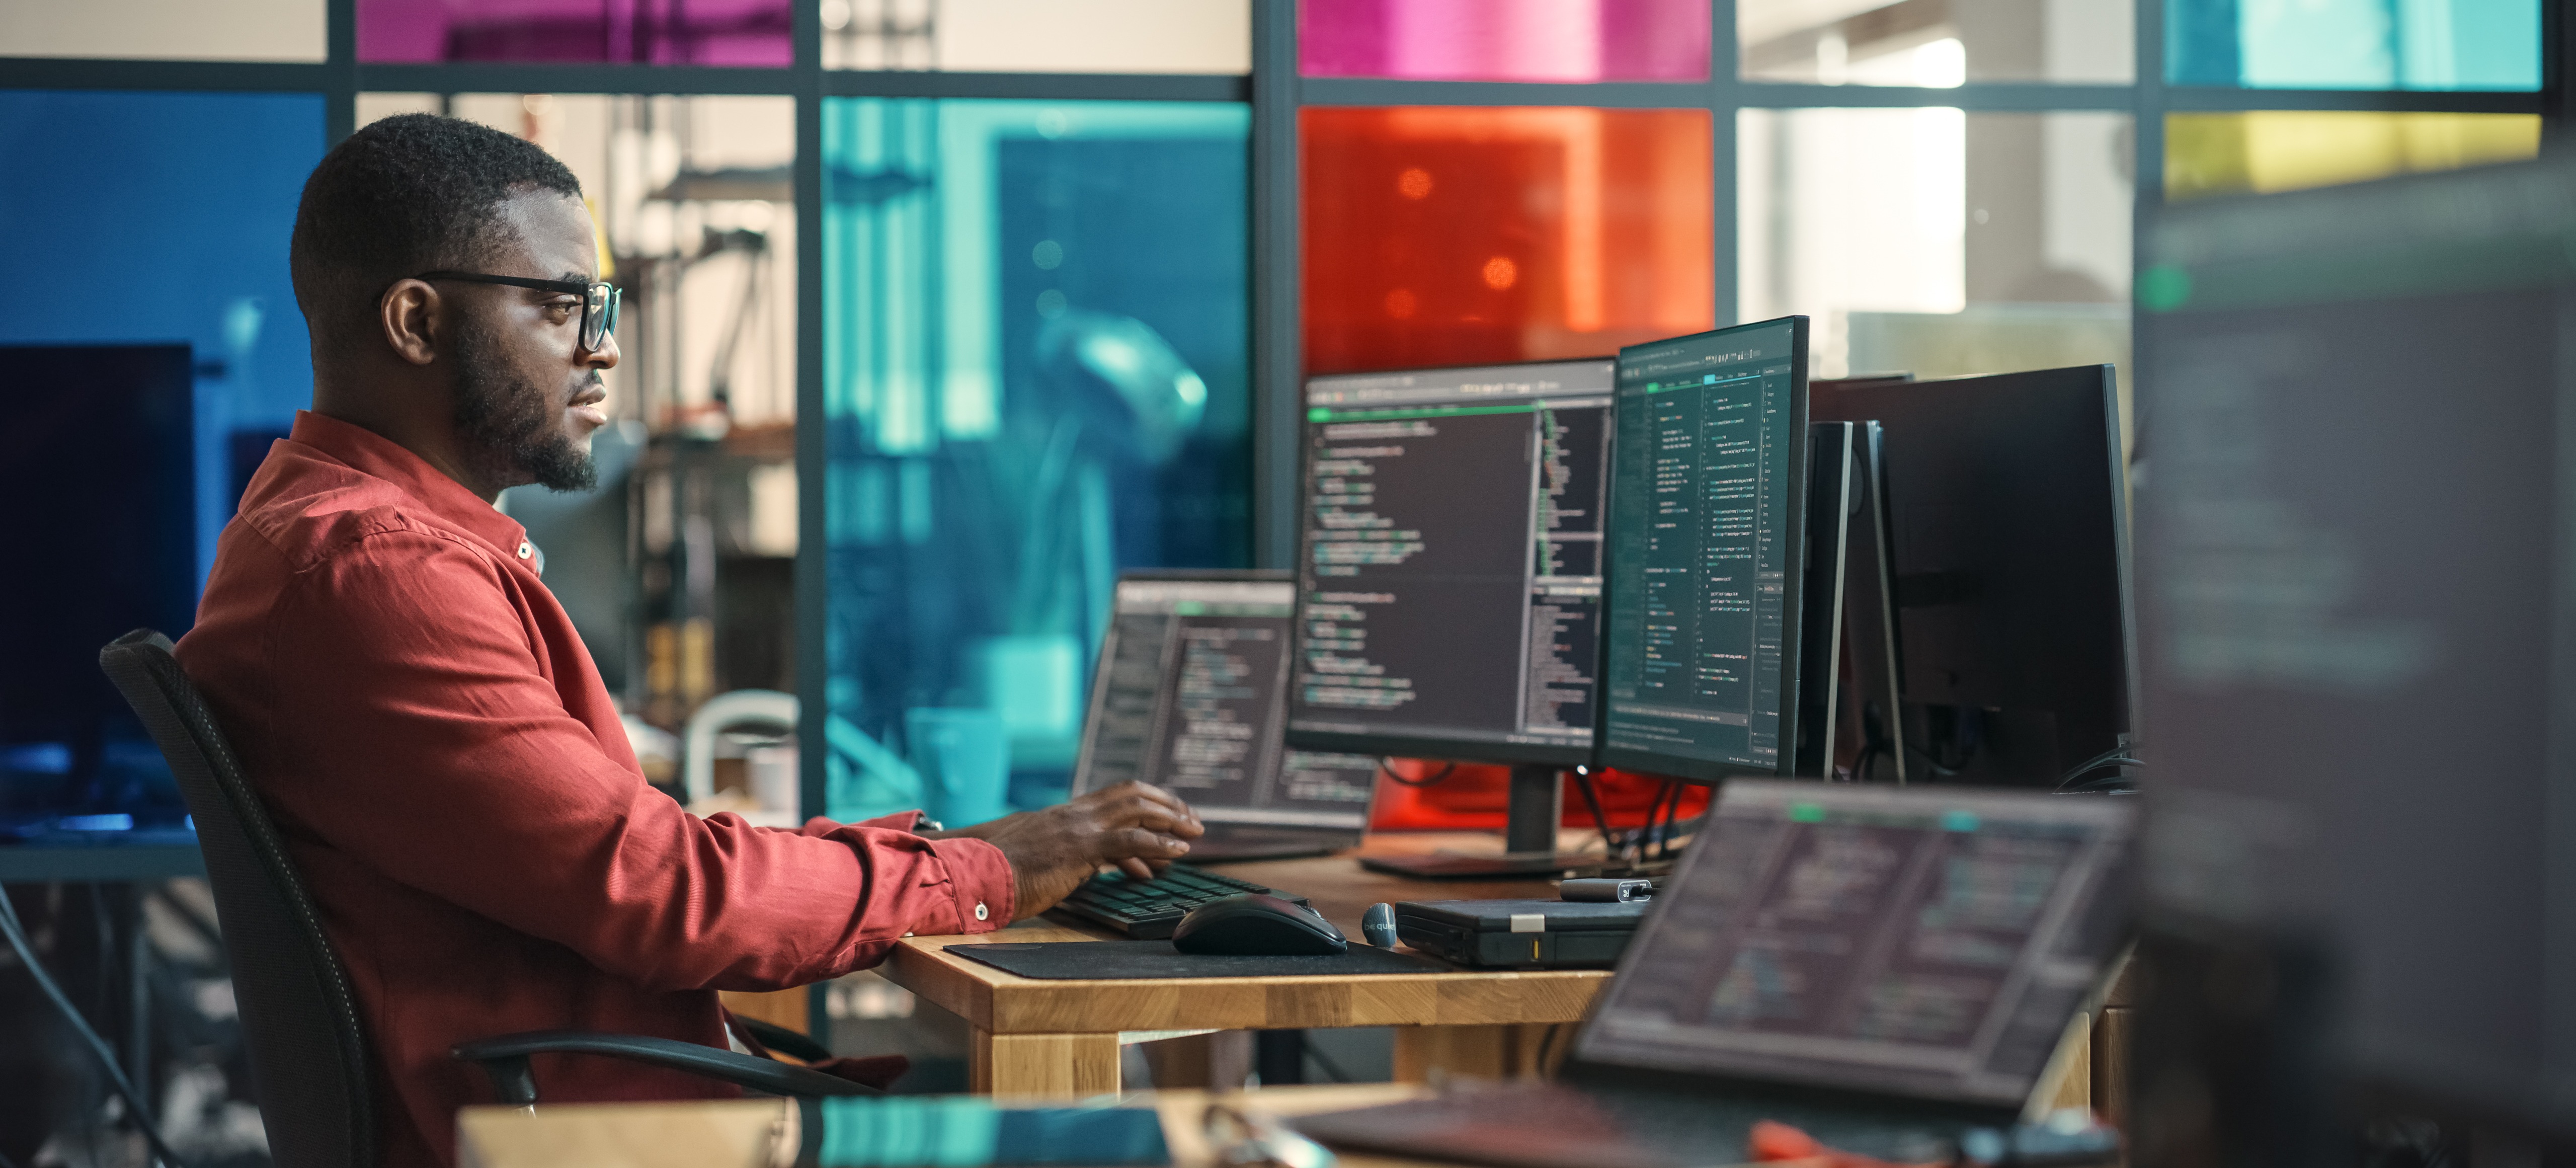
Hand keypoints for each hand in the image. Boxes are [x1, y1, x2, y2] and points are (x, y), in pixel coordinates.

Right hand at [942, 782, 1203, 919]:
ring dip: (1171, 819)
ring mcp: (1076, 828)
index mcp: (1063, 815)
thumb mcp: (1034, 859)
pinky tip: (1178, 853)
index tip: (1167, 814)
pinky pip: (1129, 840)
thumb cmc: (994, 873)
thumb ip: (1059, 857)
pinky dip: (1159, 844)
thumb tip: (1082, 868)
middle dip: (1166, 804)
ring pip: (1136, 809)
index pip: (1113, 796)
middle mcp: (1073, 814)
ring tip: (1194, 833)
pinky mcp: (1078, 848)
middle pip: (1131, 793)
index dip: (1145, 801)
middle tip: (1191, 820)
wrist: (970, 874)